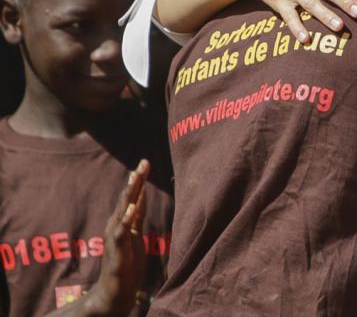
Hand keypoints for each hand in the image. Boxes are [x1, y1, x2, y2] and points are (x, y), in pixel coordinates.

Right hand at [85, 160, 149, 314]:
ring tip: (136, 177)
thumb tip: (142, 195)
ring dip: (130, 193)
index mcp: (123, 220)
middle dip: (136, 180)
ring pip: (123, 210)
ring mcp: (116, 236)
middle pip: (128, 198)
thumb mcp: (135, 233)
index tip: (146, 162)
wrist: (115, 289)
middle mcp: (116, 224)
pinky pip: (122, 231)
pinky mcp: (117, 249)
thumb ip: (138, 215)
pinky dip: (127, 218)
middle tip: (143, 163)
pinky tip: (133, 207)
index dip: (139, 180)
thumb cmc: (126, 261)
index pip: (133, 196)